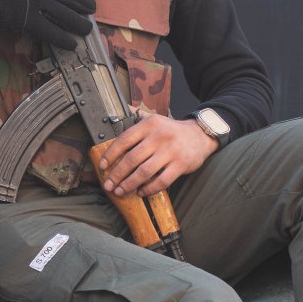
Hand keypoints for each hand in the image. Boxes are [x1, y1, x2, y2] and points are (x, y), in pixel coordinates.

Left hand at [96, 115, 217, 196]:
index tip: (102, 166)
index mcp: (149, 125)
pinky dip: (149, 189)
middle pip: (132, 159)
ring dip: (129, 184)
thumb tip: (120, 109)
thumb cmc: (172, 130)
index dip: (110, 154)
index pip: (124, 140)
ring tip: (120, 191)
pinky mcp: (181, 165)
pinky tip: (141, 192)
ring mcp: (170, 152)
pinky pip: (162, 181)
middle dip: (117, 174)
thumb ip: (137, 115)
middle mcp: (159, 137)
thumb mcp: (155, 118)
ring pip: (144, 172)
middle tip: (108, 185)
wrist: (200, 135)